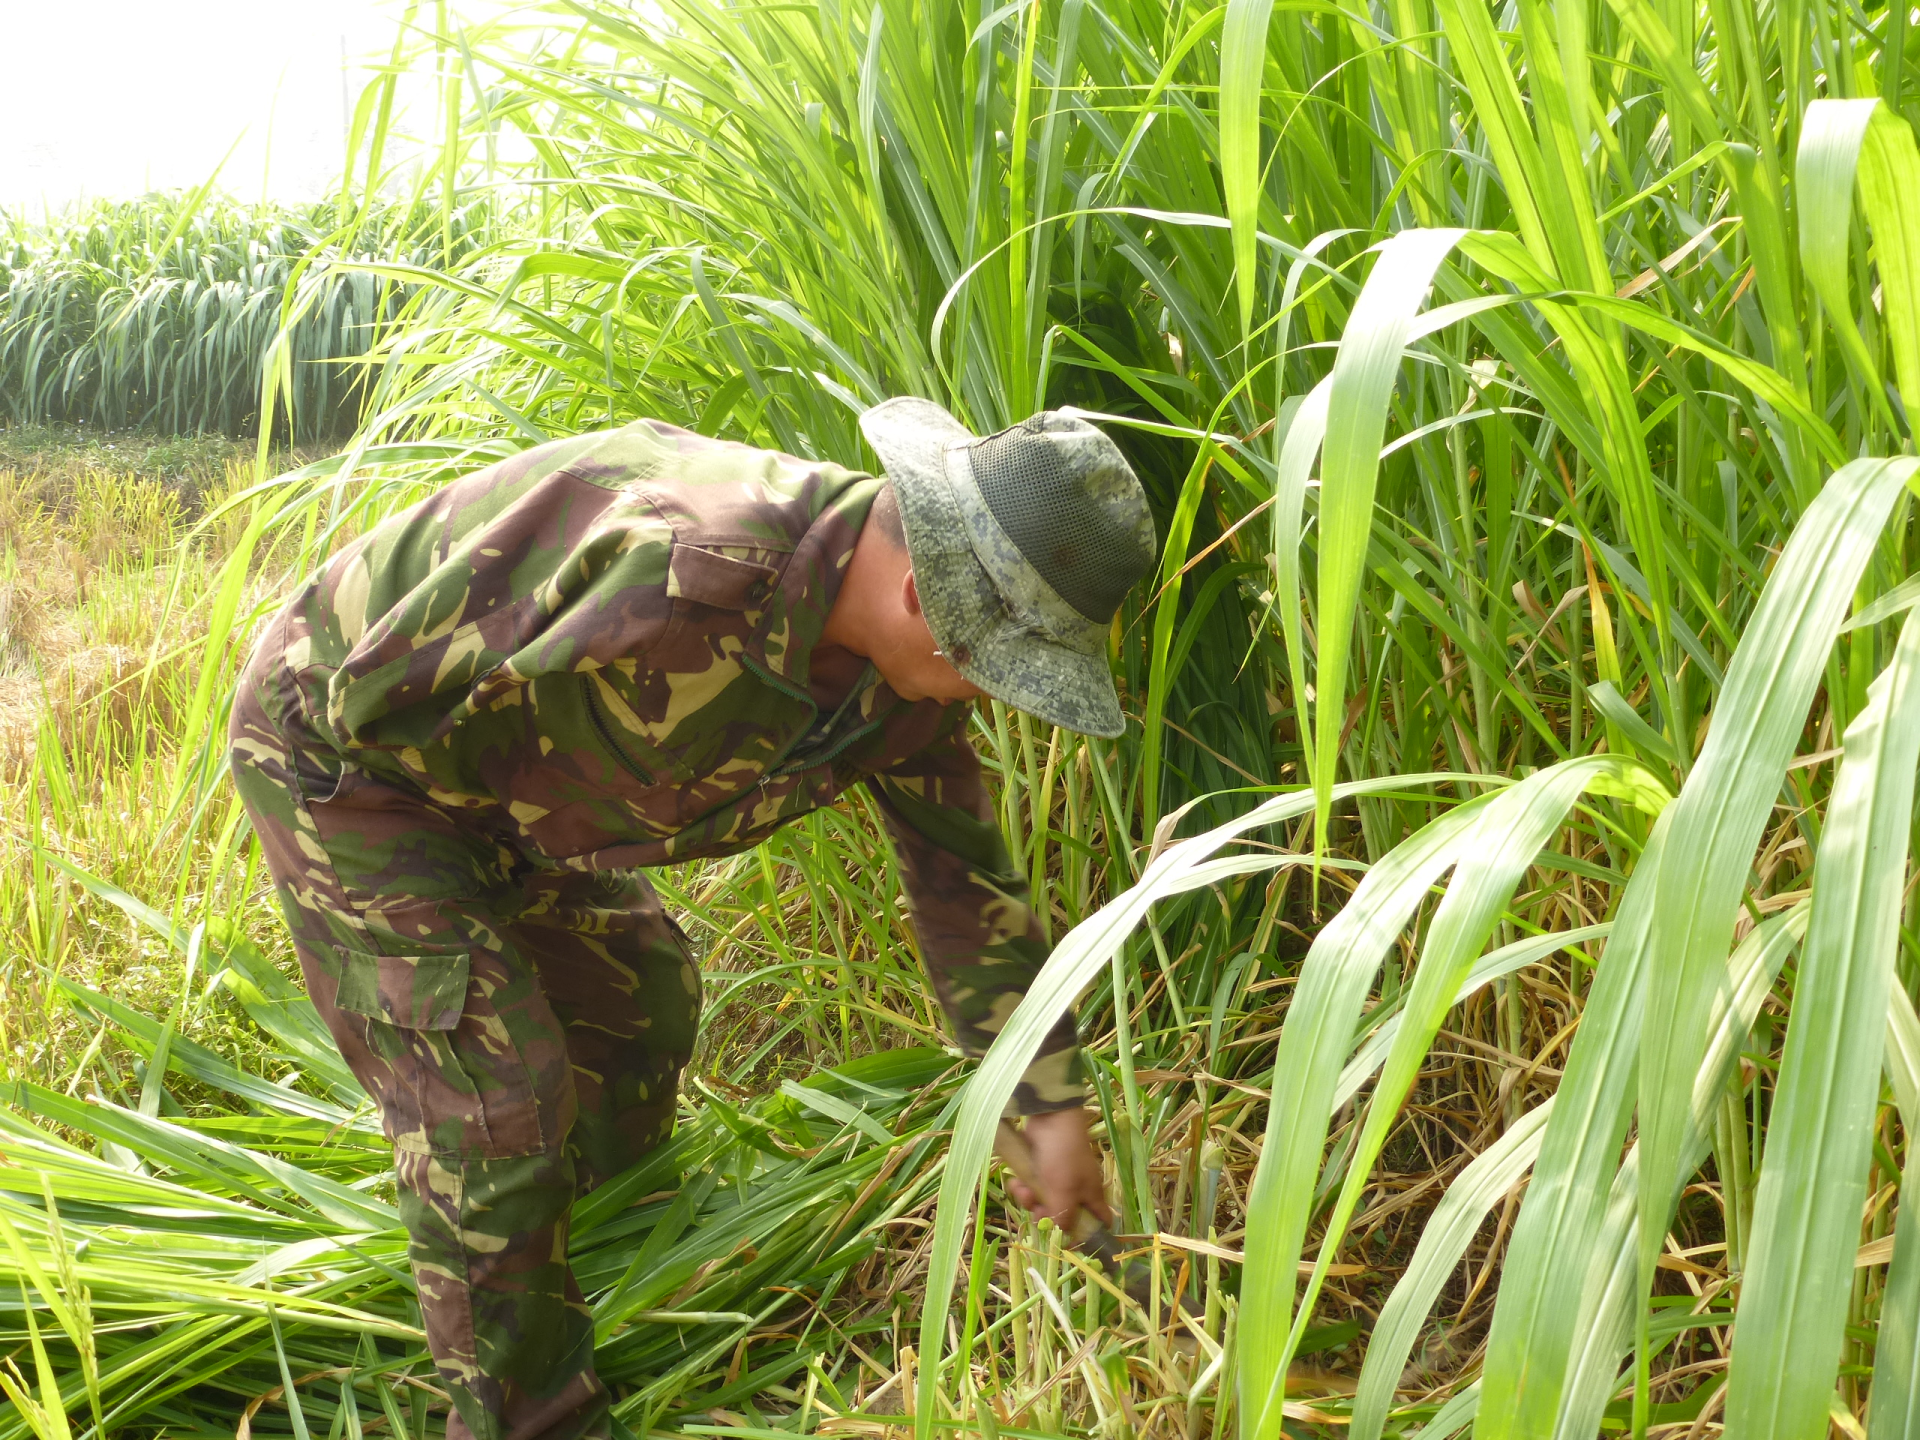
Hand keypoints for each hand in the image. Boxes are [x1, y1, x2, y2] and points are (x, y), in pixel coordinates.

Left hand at [1006, 1108, 1112, 1229]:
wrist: (1049, 1117)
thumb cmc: (1063, 1155)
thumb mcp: (1065, 1191)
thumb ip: (1064, 1217)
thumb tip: (1063, 1240)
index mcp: (1091, 1196)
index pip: (1100, 1222)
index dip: (1089, 1236)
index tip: (1069, 1244)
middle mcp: (1076, 1190)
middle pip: (1062, 1216)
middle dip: (1045, 1216)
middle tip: (1036, 1211)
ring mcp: (1056, 1180)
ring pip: (1042, 1203)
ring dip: (1029, 1199)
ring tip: (1023, 1189)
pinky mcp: (1039, 1169)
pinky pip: (1030, 1187)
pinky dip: (1022, 1186)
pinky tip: (1016, 1180)